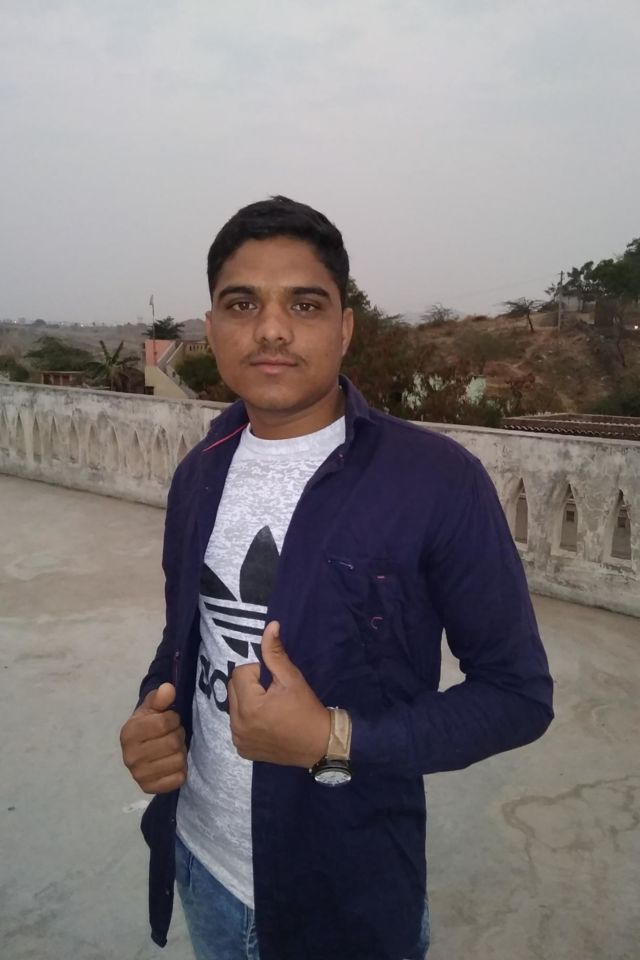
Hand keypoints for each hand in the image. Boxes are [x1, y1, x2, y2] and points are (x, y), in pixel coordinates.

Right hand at [120, 683, 186, 793]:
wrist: (142, 747)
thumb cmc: (149, 724)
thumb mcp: (152, 707)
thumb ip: (160, 697)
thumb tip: (168, 688)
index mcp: (129, 733)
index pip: (165, 723)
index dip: (173, 719)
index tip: (169, 720)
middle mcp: (130, 757)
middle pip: (173, 742)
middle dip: (178, 735)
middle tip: (172, 735)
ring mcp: (139, 775)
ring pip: (178, 760)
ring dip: (180, 752)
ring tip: (171, 749)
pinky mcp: (149, 788)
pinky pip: (178, 778)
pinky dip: (181, 770)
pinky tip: (171, 763)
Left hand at [228, 621, 330, 767]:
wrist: (319, 744)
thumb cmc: (306, 709)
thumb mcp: (292, 678)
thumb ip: (275, 652)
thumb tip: (271, 625)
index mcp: (249, 706)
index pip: (240, 673)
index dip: (258, 672)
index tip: (274, 683)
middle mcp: (238, 725)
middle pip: (233, 689)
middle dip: (249, 685)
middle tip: (271, 693)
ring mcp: (239, 739)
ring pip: (233, 706)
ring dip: (246, 702)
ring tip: (269, 708)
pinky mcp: (242, 749)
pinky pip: (237, 724)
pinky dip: (247, 720)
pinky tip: (265, 723)